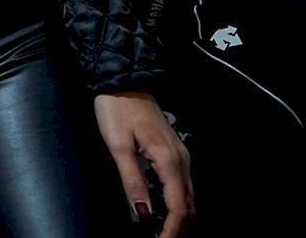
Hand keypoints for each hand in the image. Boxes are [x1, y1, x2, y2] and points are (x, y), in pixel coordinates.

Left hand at [93, 90, 191, 236]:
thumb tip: (143, 213)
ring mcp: (180, 155)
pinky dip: (175, 202)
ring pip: (187, 196)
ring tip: (160, 229)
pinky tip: (161, 208)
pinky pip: (181, 184)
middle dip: (178, 227)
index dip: (172, 230)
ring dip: (177, 216)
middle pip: (188, 205)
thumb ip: (132, 181)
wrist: (123, 81)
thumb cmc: (117, 110)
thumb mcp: (118, 146)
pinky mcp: (174, 152)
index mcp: (169, 160)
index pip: (178, 207)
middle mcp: (181, 160)